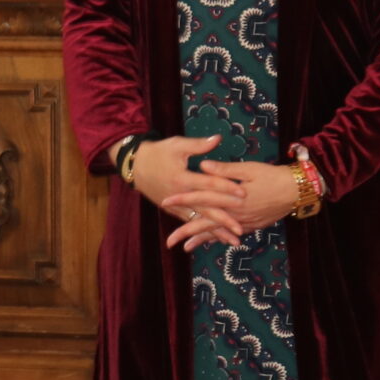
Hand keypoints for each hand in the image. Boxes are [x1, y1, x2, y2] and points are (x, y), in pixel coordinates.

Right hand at [122, 135, 240, 241]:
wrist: (135, 166)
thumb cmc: (158, 153)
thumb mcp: (177, 145)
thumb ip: (199, 145)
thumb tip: (218, 139)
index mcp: (182, 178)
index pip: (208, 184)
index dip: (226, 187)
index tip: (243, 192)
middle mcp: (179, 195)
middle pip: (205, 209)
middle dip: (224, 220)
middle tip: (240, 228)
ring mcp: (175, 205)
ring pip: (199, 220)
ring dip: (216, 231)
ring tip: (233, 240)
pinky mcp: (173, 210)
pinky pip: (190, 222)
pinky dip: (203, 231)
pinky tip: (217, 238)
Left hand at [164, 159, 297, 249]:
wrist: (297, 191)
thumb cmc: (273, 176)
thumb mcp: (249, 169)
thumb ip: (224, 169)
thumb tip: (202, 165)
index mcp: (231, 197)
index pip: (201, 198)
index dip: (182, 199)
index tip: (165, 201)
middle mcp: (235, 213)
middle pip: (206, 223)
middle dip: (186, 232)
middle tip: (169, 242)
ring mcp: (244, 222)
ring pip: (218, 233)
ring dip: (201, 240)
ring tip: (185, 248)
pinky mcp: (251, 225)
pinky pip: (231, 234)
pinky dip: (219, 239)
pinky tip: (209, 242)